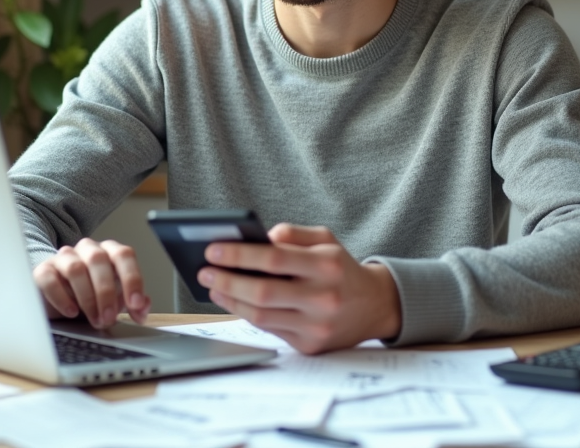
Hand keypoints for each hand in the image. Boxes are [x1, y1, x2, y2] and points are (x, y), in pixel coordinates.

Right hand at [32, 238, 150, 328]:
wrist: (57, 298)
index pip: (124, 255)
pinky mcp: (43, 270)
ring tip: (94, 320)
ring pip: (75, 268)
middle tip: (109, 318)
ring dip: (87, 298)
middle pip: (98, 259)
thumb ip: (132, 302)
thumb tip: (143, 306)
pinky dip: (62, 297)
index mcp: (109, 252)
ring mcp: (64, 258)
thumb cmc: (91, 296)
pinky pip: (50, 279)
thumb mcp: (114, 300)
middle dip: (106, 292)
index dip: (132, 278)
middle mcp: (87, 249)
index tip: (135, 304)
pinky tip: (71, 312)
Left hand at [197, 223, 402, 353]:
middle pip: (264, 291)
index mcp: (327, 264)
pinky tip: (233, 301)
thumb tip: (260, 237)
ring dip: (231, 300)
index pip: (275, 259)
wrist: (375, 306)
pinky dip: (247, 314)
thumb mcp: (326, 239)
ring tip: (214, 286)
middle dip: (228, 280)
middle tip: (204, 270)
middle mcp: (324, 297)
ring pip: (262, 315)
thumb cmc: (341, 268)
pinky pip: (270, 329)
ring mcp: (317, 325)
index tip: (213, 249)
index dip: (240, 255)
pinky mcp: (311, 345)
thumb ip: (293, 234)